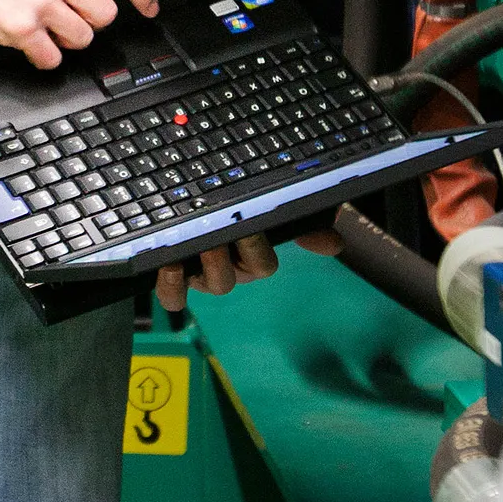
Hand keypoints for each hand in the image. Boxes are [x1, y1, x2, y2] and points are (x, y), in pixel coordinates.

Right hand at [0, 0, 158, 68]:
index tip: (149, 7)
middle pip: (106, 14)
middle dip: (90, 21)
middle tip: (67, 16)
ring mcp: (42, 1)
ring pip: (83, 39)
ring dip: (66, 40)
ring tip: (44, 26)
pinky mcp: (23, 28)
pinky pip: (53, 59)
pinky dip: (44, 57)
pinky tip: (31, 42)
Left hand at [154, 228, 340, 311]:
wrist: (189, 204)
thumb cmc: (235, 212)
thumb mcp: (268, 213)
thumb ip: (299, 224)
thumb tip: (335, 242)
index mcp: (253, 258)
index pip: (262, 264)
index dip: (255, 250)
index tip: (249, 227)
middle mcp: (229, 271)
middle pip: (230, 280)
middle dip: (223, 261)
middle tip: (215, 239)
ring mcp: (201, 276)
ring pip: (205, 288)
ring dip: (198, 272)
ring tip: (186, 252)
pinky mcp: (173, 279)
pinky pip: (173, 297)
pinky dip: (170, 286)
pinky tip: (167, 265)